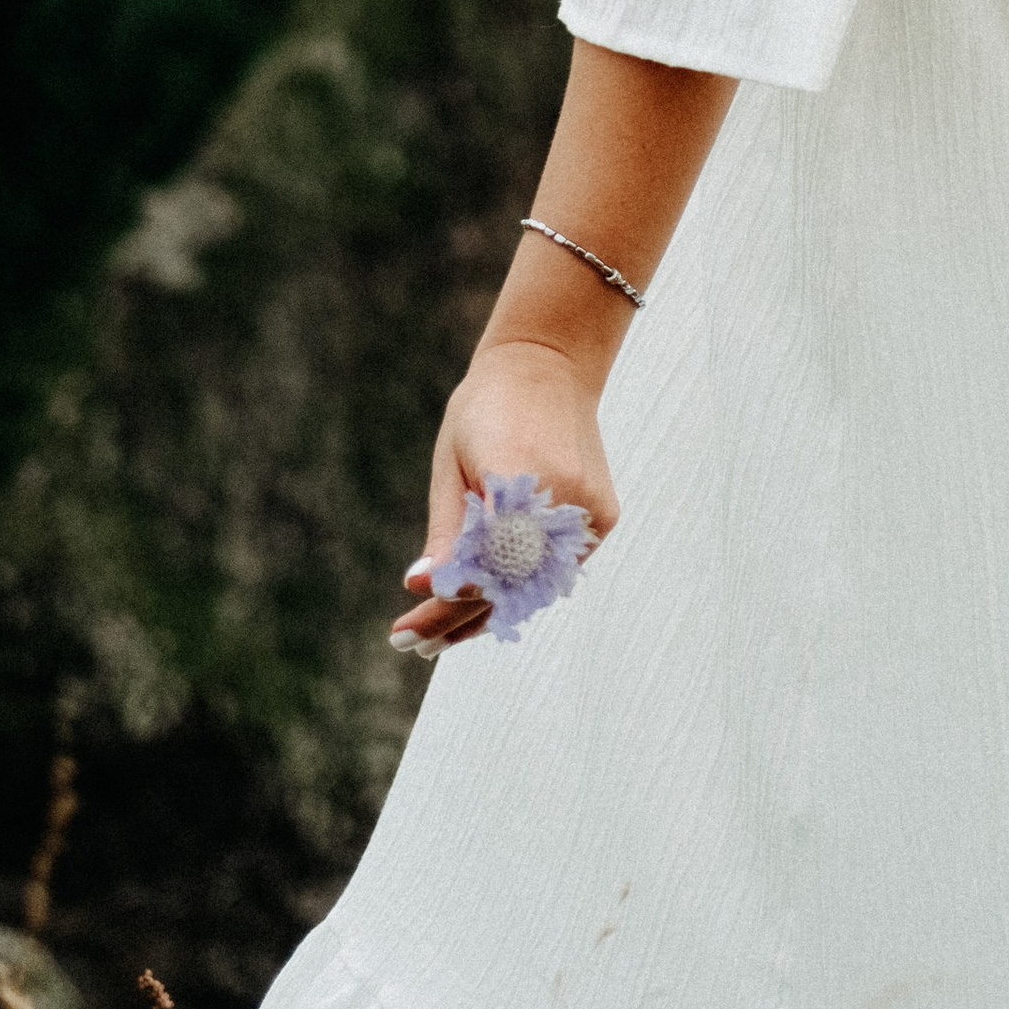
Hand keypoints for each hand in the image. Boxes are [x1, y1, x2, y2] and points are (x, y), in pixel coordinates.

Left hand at [389, 339, 618, 658]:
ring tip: (440, 637)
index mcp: (518, 481)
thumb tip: (421, 587)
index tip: (405, 632)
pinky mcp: (603, 517)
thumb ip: (447, 531)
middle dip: (459, 621)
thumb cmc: (486, 409)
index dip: (443, 607)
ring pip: (535, 587)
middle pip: (508, 586)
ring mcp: (589, 513)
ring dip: (491, 613)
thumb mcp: (451, 465)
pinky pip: (557, 569)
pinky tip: (485, 606)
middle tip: (412, 644)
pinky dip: (522, 588)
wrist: (549, 363)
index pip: (479, 569)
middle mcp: (562, 503)